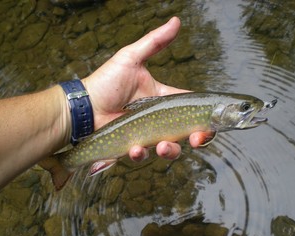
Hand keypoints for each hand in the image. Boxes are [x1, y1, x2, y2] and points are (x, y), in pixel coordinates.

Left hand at [83, 17, 208, 161]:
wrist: (84, 104)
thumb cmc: (106, 81)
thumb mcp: (131, 58)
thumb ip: (154, 43)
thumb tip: (176, 21)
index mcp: (161, 98)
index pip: (188, 105)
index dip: (202, 115)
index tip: (211, 121)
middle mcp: (157, 118)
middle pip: (185, 132)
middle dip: (196, 138)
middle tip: (196, 139)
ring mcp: (145, 134)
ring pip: (168, 148)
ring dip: (170, 150)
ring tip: (161, 147)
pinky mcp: (132, 146)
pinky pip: (143, 155)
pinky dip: (141, 154)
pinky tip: (135, 148)